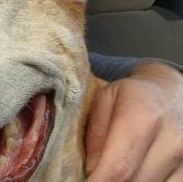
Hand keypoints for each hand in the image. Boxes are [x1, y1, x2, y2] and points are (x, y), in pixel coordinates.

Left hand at [85, 62, 182, 180]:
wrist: (172, 93)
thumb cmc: (132, 96)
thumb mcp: (105, 99)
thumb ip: (96, 135)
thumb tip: (93, 171)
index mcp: (144, 116)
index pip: (119, 166)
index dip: (98, 181)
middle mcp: (173, 140)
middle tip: (97, 174)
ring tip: (116, 170)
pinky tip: (136, 174)